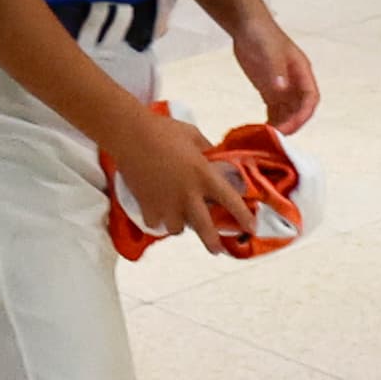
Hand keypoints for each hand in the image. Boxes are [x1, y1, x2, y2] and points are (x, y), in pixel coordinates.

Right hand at [102, 99, 231, 242]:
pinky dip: (158, 219)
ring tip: (179, 216)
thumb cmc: (163, 130)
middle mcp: (187, 195)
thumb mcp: (194, 136)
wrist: (130, 134)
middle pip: (205, 229)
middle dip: (214, 243)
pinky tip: (157, 209)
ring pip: (178, 229)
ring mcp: (166, 203)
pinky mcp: (146, 206)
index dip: (243, 217)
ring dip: (181, 225)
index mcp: (203, 176)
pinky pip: (155, 223)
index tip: (250, 227)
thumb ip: (208, 150)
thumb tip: (216, 158)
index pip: (231, 201)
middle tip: (218, 249)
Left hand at [228, 14, 317, 139]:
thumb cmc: (262, 34)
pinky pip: (274, 110)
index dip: (303, 114)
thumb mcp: (268, 51)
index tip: (290, 126)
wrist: (246, 25)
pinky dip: (271, 121)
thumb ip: (275, 70)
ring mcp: (282, 86)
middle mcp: (295, 82)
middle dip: (292, 124)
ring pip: (287, 112)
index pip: (310, 98)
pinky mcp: (269, 89)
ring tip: (268, 138)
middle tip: (277, 138)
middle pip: (300, 109)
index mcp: (301, 72)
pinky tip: (262, 131)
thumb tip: (281, 89)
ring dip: (281, 125)